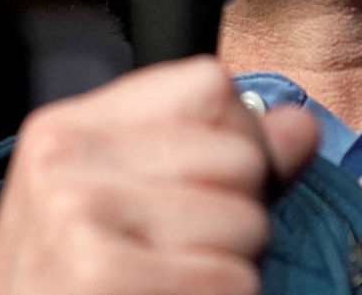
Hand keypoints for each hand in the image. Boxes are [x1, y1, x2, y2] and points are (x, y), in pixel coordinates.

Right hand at [0, 56, 317, 294]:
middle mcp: (63, 159)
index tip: (188, 197)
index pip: (211, 87)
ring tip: (161, 284)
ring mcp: (76, 216)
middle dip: (231, 217)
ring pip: (246, 222)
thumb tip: (298, 124)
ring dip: (225, 269)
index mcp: (68, 129)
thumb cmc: (75, 291)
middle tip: (167, 259)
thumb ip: (220, 159)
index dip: (230, 145)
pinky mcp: (97, 275)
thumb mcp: (128, 212)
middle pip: (241, 158)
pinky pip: (231, 281)